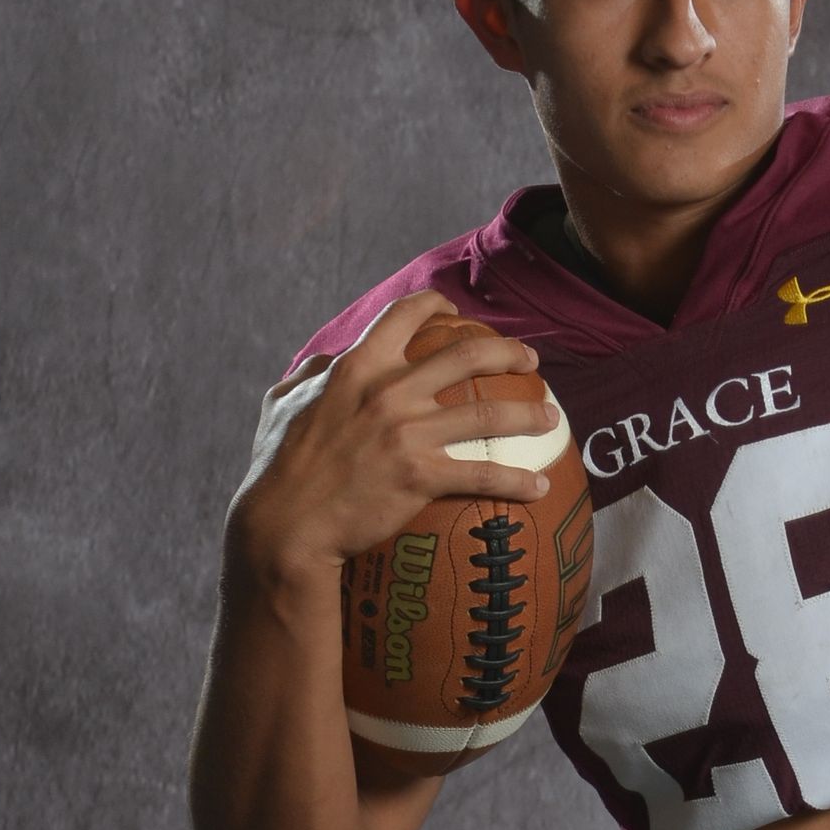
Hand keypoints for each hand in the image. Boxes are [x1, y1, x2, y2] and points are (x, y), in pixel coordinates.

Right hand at [229, 293, 560, 581]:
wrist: (285, 523)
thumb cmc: (278, 466)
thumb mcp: (282, 403)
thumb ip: (309, 376)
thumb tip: (324, 363)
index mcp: (356, 366)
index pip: (405, 315)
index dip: (437, 305)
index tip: (457, 312)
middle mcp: (388, 390)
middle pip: (467, 354)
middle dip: (508, 352)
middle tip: (531, 360)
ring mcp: (407, 432)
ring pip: (486, 411)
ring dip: (528, 413)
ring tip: (551, 418)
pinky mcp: (420, 475)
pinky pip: (482, 474)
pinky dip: (517, 480)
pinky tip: (541, 487)